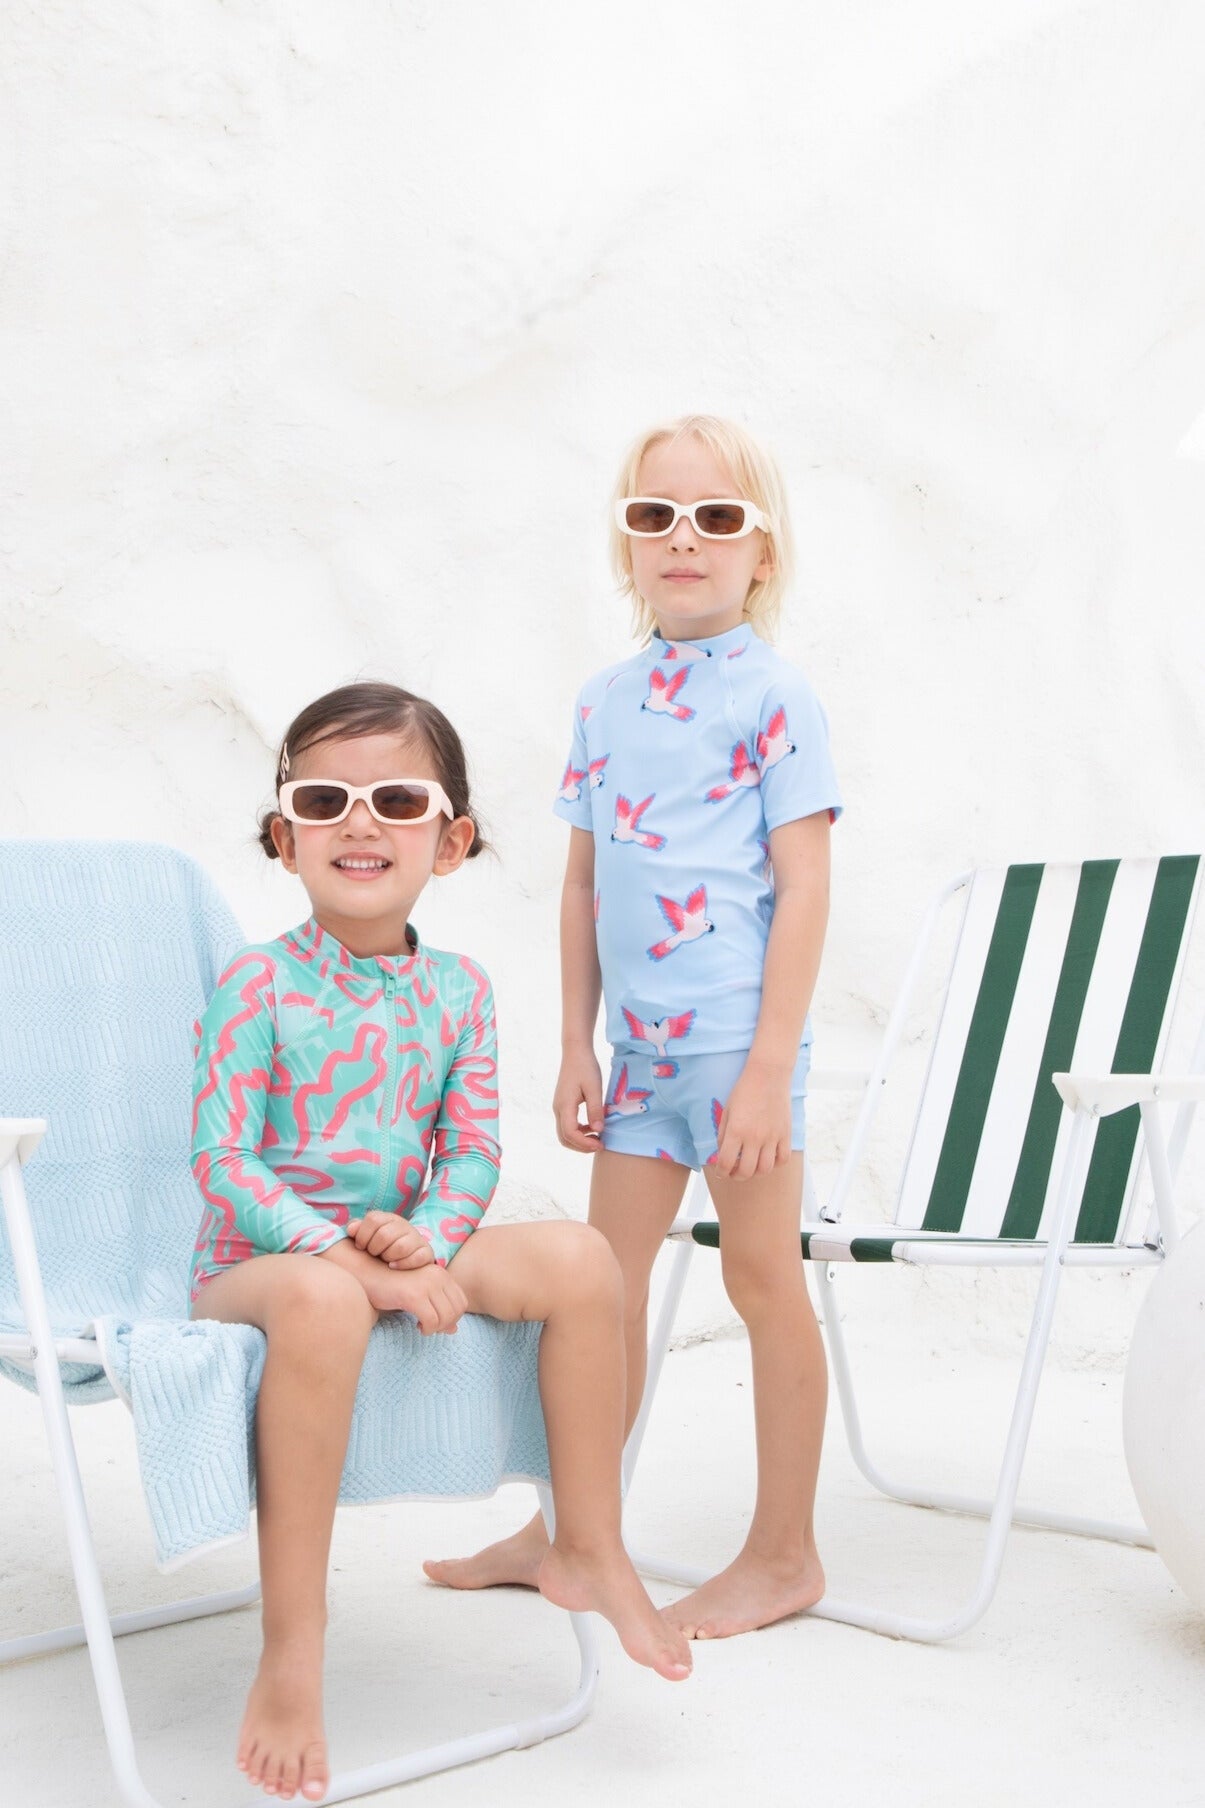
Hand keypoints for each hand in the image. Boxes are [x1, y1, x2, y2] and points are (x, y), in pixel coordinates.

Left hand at [346, 1210, 434, 1268]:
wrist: (408, 1256)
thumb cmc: (381, 1246)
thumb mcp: (368, 1235)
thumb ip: (358, 1229)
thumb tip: (351, 1229)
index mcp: (388, 1218)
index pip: (373, 1219)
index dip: (362, 1235)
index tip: (360, 1246)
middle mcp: (404, 1225)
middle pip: (384, 1235)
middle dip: (374, 1249)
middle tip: (374, 1254)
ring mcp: (416, 1238)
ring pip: (400, 1247)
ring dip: (388, 1256)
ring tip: (385, 1260)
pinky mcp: (426, 1252)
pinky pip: (417, 1257)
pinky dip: (403, 1264)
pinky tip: (393, 1267)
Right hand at [366, 1261, 466, 1332]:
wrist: (368, 1276)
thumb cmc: (393, 1287)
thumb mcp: (420, 1297)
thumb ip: (438, 1310)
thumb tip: (454, 1330)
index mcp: (441, 1273)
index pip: (461, 1302)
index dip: (453, 1317)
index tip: (437, 1322)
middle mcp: (437, 1276)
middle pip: (456, 1311)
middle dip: (445, 1325)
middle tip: (429, 1328)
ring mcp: (426, 1284)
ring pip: (445, 1318)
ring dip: (435, 1328)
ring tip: (422, 1327)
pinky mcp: (413, 1295)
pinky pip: (431, 1321)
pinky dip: (427, 1329)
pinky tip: (417, 1326)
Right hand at [553, 1047, 604, 1152]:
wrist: (575, 1052)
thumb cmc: (586, 1067)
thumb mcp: (594, 1088)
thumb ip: (595, 1109)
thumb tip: (598, 1130)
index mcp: (564, 1105)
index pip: (570, 1133)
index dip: (585, 1143)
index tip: (601, 1144)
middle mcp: (558, 1109)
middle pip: (564, 1138)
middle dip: (581, 1146)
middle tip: (600, 1145)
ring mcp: (559, 1107)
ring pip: (564, 1133)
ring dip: (579, 1140)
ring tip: (598, 1138)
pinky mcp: (562, 1104)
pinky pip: (567, 1124)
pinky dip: (578, 1131)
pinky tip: (592, 1127)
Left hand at [712, 1058, 791, 1179]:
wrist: (768, 1074)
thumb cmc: (744, 1091)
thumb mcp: (727, 1111)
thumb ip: (723, 1135)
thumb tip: (722, 1154)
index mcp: (736, 1131)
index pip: (726, 1163)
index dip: (721, 1172)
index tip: (721, 1171)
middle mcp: (754, 1137)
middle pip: (746, 1172)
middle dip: (737, 1176)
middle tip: (734, 1172)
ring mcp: (772, 1137)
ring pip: (765, 1169)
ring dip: (756, 1172)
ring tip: (751, 1165)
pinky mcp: (785, 1134)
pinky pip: (783, 1159)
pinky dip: (775, 1163)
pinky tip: (768, 1156)